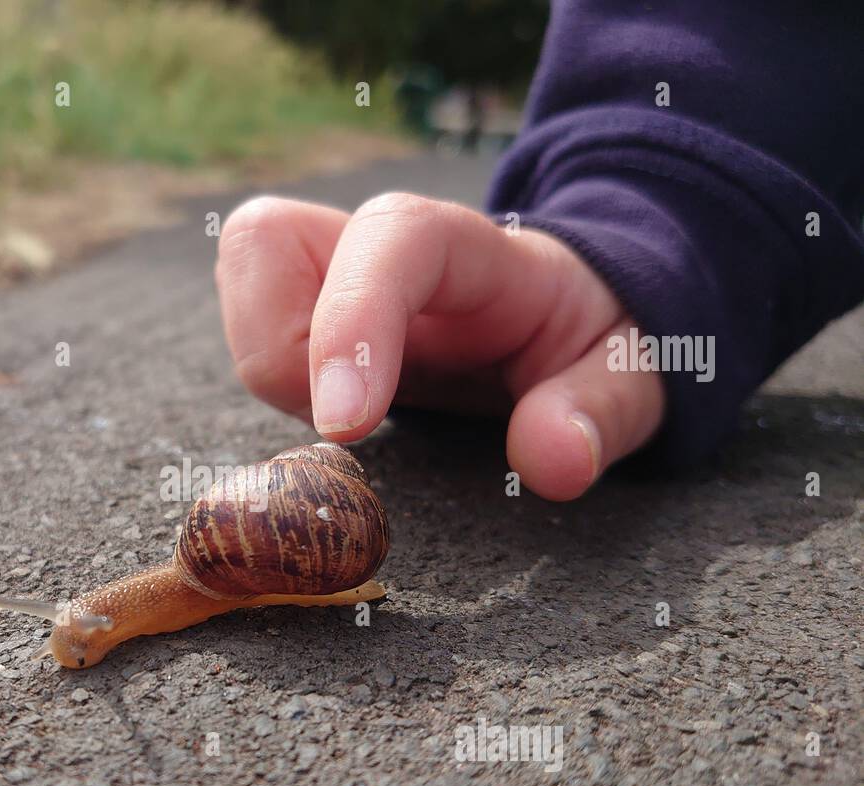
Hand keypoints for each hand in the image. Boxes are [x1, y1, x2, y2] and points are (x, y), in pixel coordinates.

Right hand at [215, 193, 665, 500]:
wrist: (567, 310)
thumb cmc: (590, 340)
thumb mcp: (630, 376)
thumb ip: (598, 413)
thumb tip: (551, 462)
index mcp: (472, 247)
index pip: (390, 238)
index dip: (349, 322)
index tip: (344, 427)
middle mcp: (384, 240)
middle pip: (266, 239)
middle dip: (283, 350)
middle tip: (355, 418)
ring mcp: (332, 262)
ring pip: (240, 276)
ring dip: (270, 364)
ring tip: (351, 407)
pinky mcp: (300, 296)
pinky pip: (243, 317)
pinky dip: (266, 372)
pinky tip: (331, 398)